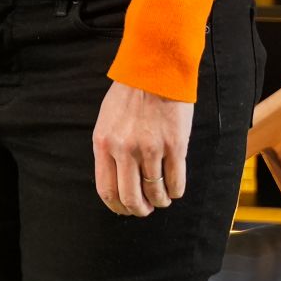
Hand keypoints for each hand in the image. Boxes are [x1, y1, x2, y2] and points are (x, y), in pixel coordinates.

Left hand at [91, 79, 193, 215]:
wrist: (155, 71)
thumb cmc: (129, 94)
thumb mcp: (106, 120)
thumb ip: (109, 149)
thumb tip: (116, 180)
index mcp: (103, 144)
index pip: (106, 190)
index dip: (117, 206)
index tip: (126, 209)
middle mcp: (124, 150)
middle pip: (130, 198)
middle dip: (139, 210)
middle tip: (146, 209)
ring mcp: (150, 149)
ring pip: (155, 192)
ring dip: (160, 201)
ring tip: (162, 197)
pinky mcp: (175, 146)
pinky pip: (176, 182)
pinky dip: (176, 191)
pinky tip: (175, 188)